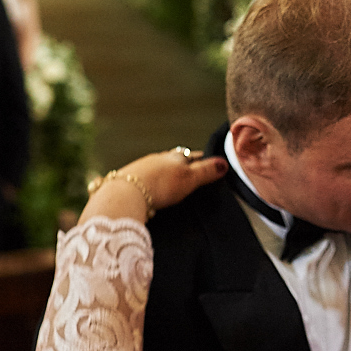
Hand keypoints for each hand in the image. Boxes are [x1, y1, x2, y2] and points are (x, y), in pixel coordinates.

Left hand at [79, 149, 227, 224]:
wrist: (126, 193)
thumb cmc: (160, 184)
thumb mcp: (189, 178)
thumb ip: (206, 171)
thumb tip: (224, 163)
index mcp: (174, 157)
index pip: (192, 155)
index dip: (202, 159)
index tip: (209, 162)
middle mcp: (157, 159)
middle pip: (174, 161)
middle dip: (183, 167)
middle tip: (192, 174)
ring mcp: (142, 170)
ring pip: (159, 170)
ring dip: (166, 176)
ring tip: (173, 186)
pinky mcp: (129, 182)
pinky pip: (146, 181)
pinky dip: (153, 186)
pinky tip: (154, 194)